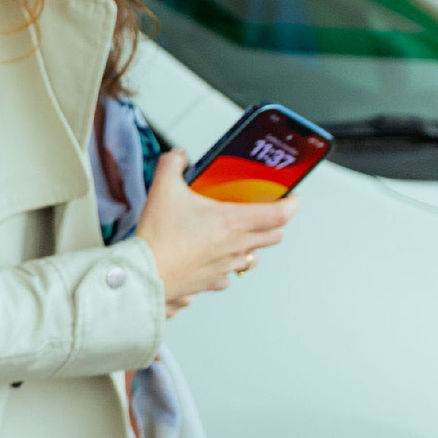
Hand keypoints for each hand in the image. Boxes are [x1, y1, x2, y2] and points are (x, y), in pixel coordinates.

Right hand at [136, 149, 292, 305]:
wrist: (145, 272)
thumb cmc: (159, 237)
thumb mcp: (163, 189)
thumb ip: (173, 164)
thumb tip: (180, 155)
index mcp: (233, 221)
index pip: (281, 214)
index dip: (292, 203)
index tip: (291, 197)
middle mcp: (236, 245)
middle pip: (274, 236)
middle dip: (272, 224)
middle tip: (260, 213)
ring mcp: (226, 266)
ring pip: (254, 258)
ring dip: (250, 246)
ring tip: (235, 237)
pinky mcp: (212, 282)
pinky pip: (229, 275)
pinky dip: (226, 266)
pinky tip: (212, 258)